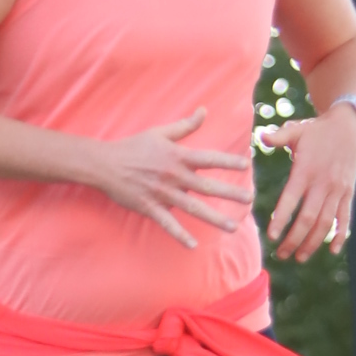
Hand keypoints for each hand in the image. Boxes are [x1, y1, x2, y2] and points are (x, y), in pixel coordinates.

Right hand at [91, 107, 252, 245]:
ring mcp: (162, 193)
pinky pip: (167, 223)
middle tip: (250, 199)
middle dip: (230, 193)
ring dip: (214, 218)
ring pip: (192, 208)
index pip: (208, 159)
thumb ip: (185, 125)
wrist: (105, 164)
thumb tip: (204, 110)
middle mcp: (173, 176)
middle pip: (206, 186)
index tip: (246, 164)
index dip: (228, 161)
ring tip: (233, 227)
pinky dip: (180, 235)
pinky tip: (193, 245)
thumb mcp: (160, 132)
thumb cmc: (133, 146)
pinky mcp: (149, 207)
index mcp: (177, 156)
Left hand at [259, 108, 355, 261]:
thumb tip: (260, 136)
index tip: (271, 236)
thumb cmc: (317, 131)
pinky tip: (332, 251)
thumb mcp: (296, 130)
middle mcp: (322, 183)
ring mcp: (337, 190)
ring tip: (300, 257)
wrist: (349, 127)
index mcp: (305, 170)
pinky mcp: (348, 193)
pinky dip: (340, 235)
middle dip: (294, 239)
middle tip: (281, 254)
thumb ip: (278, 137)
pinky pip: (345, 218)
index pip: (291, 199)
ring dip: (313, 243)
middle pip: (308, 218)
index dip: (281, 219)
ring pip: (326, 223)